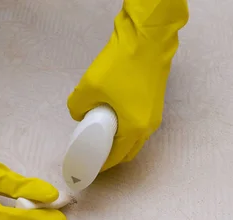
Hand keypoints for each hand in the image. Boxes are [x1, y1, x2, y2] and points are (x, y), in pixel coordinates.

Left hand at [67, 0, 188, 170]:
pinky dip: (127, 128)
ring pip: (135, 138)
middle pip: (128, 151)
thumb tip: (77, 112)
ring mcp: (155, 115)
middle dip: (111, 155)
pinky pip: (139, 124)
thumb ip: (77, 105)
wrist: (147, 39)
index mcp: (135, 129)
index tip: (89, 167)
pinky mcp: (155, 103)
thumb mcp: (88, 86)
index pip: (116, 157)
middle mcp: (148, 126)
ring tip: (100, 135)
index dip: (101, 165)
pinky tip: (113, 119)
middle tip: (93, 152)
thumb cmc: (121, 65)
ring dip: (119, 141)